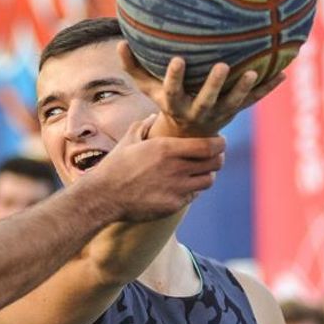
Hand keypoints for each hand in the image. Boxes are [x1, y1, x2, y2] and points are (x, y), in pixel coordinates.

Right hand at [87, 115, 225, 222]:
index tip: (220, 141)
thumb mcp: (129, 140)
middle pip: (214, 163)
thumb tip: (153, 117)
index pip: (209, 145)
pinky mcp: (173, 205)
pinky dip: (193, 190)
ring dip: (207, 174)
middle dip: (218, 158)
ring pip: (208, 180)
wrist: (104, 196)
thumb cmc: (115, 166)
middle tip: (214, 156)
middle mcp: (176, 168)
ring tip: (200, 171)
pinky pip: (193, 196)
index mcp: (167, 149)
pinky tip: (184, 186)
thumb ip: (144, 126)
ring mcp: (176, 189)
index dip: (219, 143)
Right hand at [119, 42, 284, 136]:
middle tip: (223, 65)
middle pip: (207, 99)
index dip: (174, 77)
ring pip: (234, 102)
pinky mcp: (235, 111)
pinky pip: (253, 100)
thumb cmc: (166, 103)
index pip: (173, 90)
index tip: (177, 60)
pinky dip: (268, 88)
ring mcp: (219, 113)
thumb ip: (133, 68)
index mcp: (176, 104)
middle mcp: (198, 111)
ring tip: (255, 72)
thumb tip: (120, 42)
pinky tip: (283, 73)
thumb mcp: (148, 89)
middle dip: (215, 84)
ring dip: (245, 88)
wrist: (188, 136)